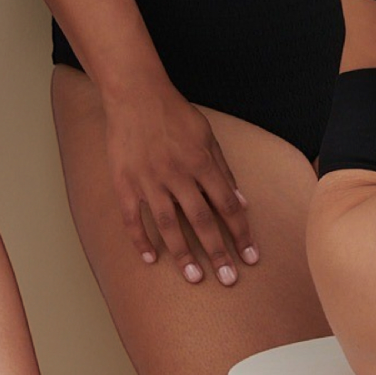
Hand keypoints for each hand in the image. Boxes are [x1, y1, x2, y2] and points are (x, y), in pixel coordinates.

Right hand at [102, 74, 256, 281]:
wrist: (135, 95)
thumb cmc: (175, 115)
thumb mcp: (207, 137)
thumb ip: (224, 171)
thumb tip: (241, 203)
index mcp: (202, 163)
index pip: (227, 205)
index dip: (241, 233)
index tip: (251, 256)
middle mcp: (177, 174)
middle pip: (201, 220)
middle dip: (218, 251)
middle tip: (230, 279)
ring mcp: (149, 180)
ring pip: (168, 225)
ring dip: (183, 254)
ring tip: (195, 278)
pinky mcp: (124, 183)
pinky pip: (132, 218)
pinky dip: (140, 240)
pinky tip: (151, 259)